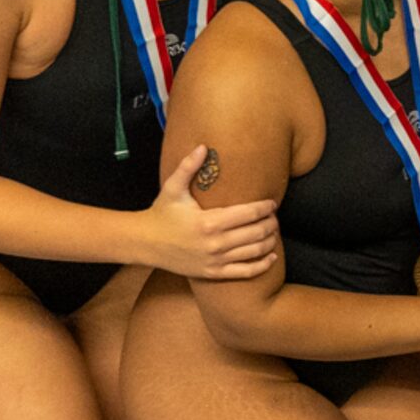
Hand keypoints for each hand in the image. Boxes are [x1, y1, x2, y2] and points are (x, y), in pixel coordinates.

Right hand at [145, 148, 278, 279]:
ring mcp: (215, 260)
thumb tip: (203, 146)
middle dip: (271, 223)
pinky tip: (271, 257)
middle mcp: (215, 243)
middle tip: (274, 217)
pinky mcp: (213, 273)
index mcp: (209, 221)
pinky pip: (245, 272)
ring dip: (269, 241)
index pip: (249, 213)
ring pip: (254, 251)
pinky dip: (262, 265)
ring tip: (273, 231)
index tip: (272, 203)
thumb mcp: (173, 188)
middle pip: (256, 232)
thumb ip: (188, 166)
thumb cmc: (161, 213)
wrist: (145, 243)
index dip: (265, 208)